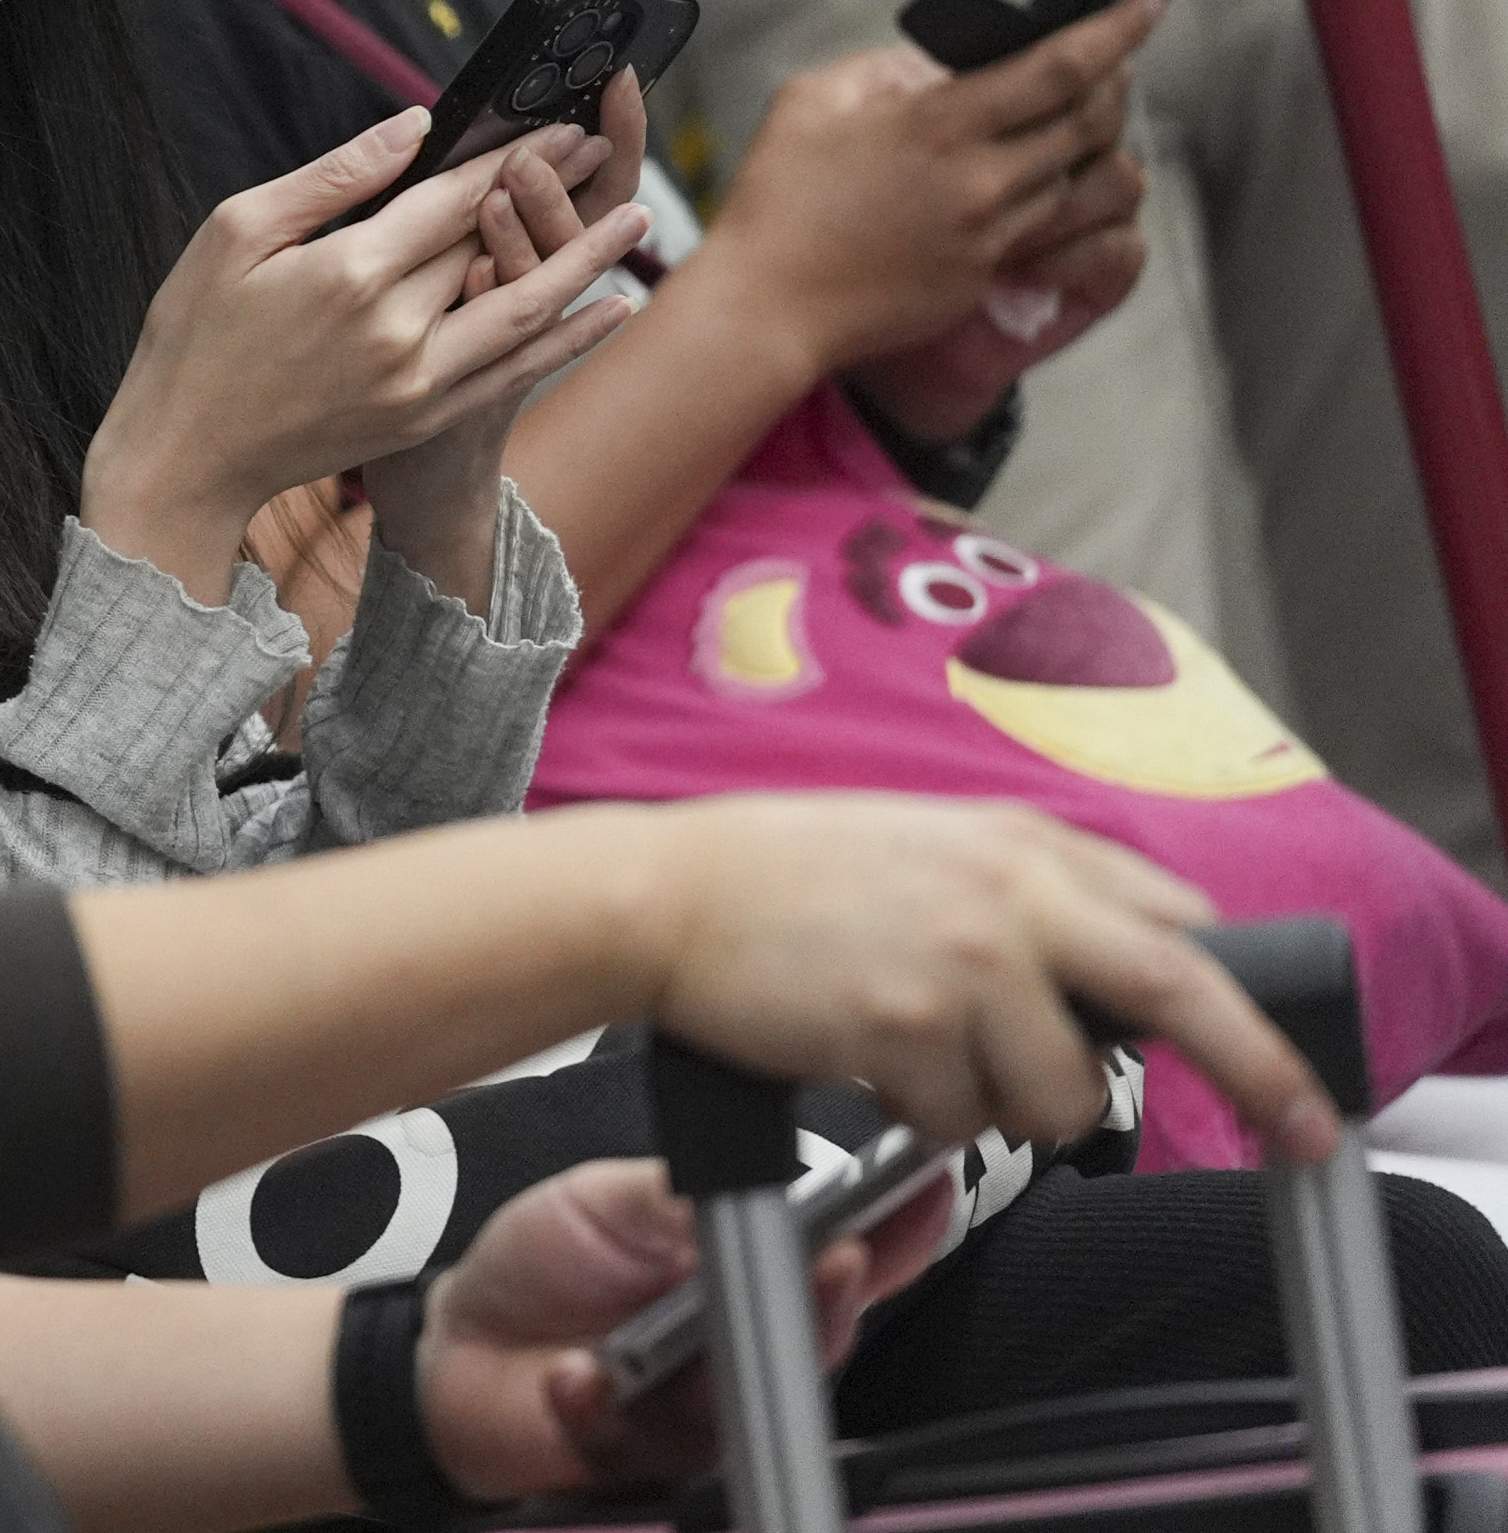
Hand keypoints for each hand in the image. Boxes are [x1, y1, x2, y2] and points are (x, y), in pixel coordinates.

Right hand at [88, 113, 647, 592]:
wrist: (185, 457)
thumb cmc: (195, 333)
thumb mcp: (237, 232)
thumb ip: (332, 179)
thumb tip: (414, 128)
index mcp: (349, 272)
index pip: (452, 198)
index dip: (511, 155)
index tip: (558, 120)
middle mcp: (397, 330)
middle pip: (493, 244)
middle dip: (552, 191)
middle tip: (604, 149)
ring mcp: (417, 384)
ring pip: (524, 310)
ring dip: (585, 262)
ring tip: (634, 221)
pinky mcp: (422, 421)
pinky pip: (513, 374)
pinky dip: (567, 339)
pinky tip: (606, 309)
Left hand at [418, 1160, 950, 1501]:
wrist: (453, 1346)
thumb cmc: (540, 1263)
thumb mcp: (603, 1199)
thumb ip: (677, 1193)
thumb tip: (750, 1176)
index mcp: (745, 1263)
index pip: (845, 1249)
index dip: (897, 1229)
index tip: (926, 1189)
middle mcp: (743, 1341)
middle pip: (824, 1332)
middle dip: (834, 1297)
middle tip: (834, 1260)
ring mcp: (705, 1408)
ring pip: (752, 1400)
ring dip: (714, 1366)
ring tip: (688, 1327)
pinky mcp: (654, 1460)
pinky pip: (651, 1443)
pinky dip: (602, 1406)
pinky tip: (576, 1380)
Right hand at [626, 792, 1338, 1158]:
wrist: (665, 895)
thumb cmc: (778, 874)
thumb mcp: (924, 842)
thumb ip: (1028, 886)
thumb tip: (1129, 960)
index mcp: (1020, 843)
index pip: (1175, 919)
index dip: (1229, 991)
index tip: (1269, 1047)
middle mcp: (1009, 893)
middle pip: (1183, 990)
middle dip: (1261, 1070)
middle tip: (1305, 1129)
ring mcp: (963, 960)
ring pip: (1062, 1094)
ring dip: (1010, 1109)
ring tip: (934, 1067)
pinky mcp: (909, 1025)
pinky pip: (963, 1124)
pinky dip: (925, 1119)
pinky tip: (872, 1066)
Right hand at [690, 0, 1156, 386]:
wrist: (767, 305)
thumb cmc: (775, 201)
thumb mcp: (809, 102)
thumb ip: (880, 70)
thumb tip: (931, 68)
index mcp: (939, 125)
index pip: (1060, 67)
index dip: (1116, 31)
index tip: (1147, 4)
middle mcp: (982, 180)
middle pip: (1092, 121)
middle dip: (1116, 82)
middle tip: (1114, 60)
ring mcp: (990, 233)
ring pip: (1078, 176)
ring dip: (1086, 142)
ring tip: (1069, 117)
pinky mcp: (984, 274)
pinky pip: (1043, 225)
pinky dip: (1048, 192)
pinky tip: (1019, 178)